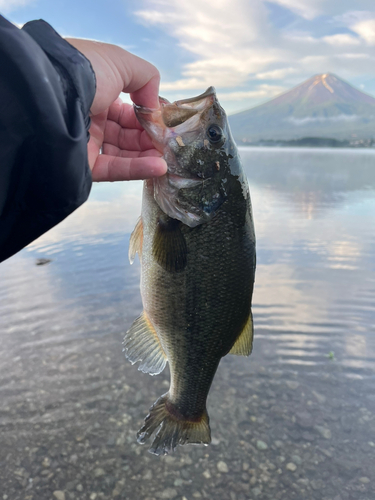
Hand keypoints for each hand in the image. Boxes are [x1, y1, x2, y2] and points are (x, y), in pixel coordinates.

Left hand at [66, 39, 166, 181]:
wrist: (54, 93)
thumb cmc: (86, 72)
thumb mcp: (122, 62)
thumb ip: (147, 78)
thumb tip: (156, 107)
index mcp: (96, 93)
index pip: (127, 111)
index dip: (147, 117)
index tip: (164, 122)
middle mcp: (90, 119)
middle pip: (127, 135)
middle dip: (150, 138)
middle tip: (168, 142)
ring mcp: (87, 144)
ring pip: (124, 154)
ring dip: (148, 156)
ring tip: (167, 157)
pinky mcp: (84, 166)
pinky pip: (116, 170)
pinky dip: (139, 169)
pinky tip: (159, 167)